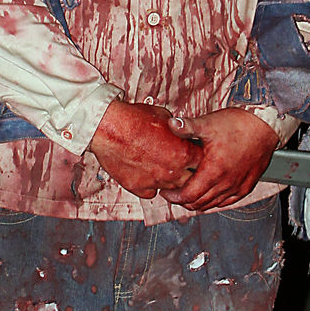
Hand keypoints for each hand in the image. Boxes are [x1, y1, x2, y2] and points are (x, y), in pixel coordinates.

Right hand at [88, 99, 202, 198]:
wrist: (108, 127)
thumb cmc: (134, 119)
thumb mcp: (164, 117)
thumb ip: (176, 131)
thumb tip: (179, 132)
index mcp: (184, 153)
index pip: (201, 163)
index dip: (196, 158)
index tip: (191, 155)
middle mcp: (173, 171)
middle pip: (190, 181)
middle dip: (187, 174)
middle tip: (178, 164)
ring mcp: (156, 182)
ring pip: (172, 190)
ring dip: (169, 181)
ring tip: (160, 168)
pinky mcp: (138, 188)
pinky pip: (151, 193)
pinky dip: (150, 186)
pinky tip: (145, 174)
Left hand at [167, 109, 291, 212]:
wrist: (265, 125)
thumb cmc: (239, 124)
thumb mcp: (209, 123)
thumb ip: (187, 127)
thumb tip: (170, 124)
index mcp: (213, 171)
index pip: (188, 196)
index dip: (174, 197)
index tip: (167, 191)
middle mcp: (226, 183)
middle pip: (198, 204)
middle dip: (183, 201)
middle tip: (175, 193)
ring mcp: (237, 186)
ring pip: (213, 204)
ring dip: (199, 202)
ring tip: (190, 193)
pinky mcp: (247, 186)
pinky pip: (228, 202)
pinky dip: (216, 201)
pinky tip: (211, 194)